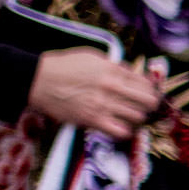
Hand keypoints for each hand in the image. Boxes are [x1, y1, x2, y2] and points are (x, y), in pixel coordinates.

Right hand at [26, 48, 161, 138]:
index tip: (148, 94)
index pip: (146, 84)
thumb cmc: (64, 66)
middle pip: (148, 101)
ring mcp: (103, 104)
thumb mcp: (92, 57)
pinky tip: (121, 128)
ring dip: (137, 118)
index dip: (150, 90)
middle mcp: (111, 87)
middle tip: (145, 107)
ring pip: (138, 117)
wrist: (38, 80)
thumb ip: (114, 65)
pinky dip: (125, 132)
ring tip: (131, 118)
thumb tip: (131, 72)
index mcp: (113, 70)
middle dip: (150, 105)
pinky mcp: (92, 120)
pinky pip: (121, 132)